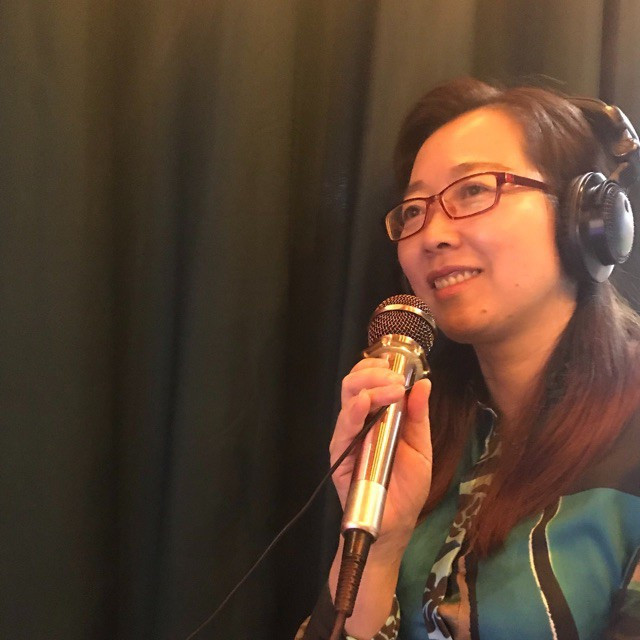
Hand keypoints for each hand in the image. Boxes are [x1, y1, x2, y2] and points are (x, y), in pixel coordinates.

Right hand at [329, 357, 432, 548]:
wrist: (396, 522)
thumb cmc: (408, 485)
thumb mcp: (421, 447)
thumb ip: (419, 415)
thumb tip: (424, 383)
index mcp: (380, 415)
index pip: (371, 380)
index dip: (382, 367)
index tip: (401, 367)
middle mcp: (361, 420)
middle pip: (355, 382)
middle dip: (375, 372)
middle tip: (395, 378)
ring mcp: (349, 434)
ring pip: (348, 397)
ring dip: (370, 386)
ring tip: (390, 388)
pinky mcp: (340, 452)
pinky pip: (343, 427)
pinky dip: (354, 411)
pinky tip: (364, 402)